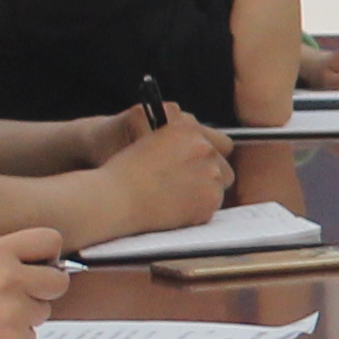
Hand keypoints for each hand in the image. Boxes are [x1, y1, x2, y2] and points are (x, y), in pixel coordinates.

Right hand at [0, 230, 72, 338]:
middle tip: (21, 293)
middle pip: (59, 282)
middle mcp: (9, 280)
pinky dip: (14, 336)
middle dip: (45, 288)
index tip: (43, 263)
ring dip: (25, 314)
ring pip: (43, 311)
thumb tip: (49, 265)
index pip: (50, 241)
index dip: (48, 255)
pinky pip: (30, 336)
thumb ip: (11, 259)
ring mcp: (13, 312)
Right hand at [96, 104, 235, 237]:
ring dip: (204, 192)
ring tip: (175, 197)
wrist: (114, 198)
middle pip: (224, 166)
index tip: (199, 167)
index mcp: (188, 127)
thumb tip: (203, 153)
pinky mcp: (210, 199)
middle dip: (210, 177)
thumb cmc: (125, 172)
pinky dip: (198, 210)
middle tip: (186, 187)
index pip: (220, 142)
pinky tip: (174, 208)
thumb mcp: (152, 141)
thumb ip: (181, 143)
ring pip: (219, 187)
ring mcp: (211, 173)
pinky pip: (212, 206)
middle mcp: (204, 147)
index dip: (209, 157)